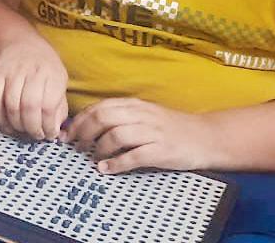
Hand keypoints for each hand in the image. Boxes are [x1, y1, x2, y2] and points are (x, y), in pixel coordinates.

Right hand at [0, 37, 67, 140]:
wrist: (22, 44)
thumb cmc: (45, 67)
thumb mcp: (60, 81)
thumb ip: (59, 106)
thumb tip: (55, 132)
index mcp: (52, 74)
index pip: (49, 105)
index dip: (48, 126)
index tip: (49, 135)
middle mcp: (32, 71)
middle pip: (29, 106)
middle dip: (32, 128)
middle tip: (35, 135)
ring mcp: (12, 73)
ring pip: (11, 106)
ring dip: (17, 125)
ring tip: (23, 131)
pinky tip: (7, 126)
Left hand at [63, 98, 219, 173]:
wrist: (206, 137)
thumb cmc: (171, 127)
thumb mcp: (145, 114)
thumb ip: (121, 116)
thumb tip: (88, 124)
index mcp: (135, 105)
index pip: (100, 107)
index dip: (80, 120)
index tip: (68, 132)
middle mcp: (142, 116)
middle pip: (103, 118)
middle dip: (84, 132)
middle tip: (76, 145)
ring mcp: (152, 133)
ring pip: (116, 135)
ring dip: (99, 147)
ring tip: (93, 157)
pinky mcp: (162, 151)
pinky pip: (134, 156)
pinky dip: (116, 163)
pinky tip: (106, 169)